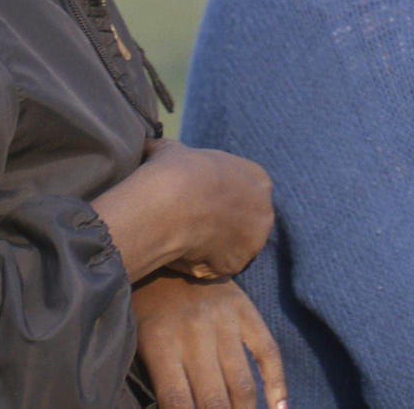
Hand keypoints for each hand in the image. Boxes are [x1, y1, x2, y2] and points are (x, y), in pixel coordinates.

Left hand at [133, 271, 287, 408]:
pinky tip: (278, 408)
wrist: (164, 237)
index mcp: (160, 341)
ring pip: (242, 386)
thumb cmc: (140, 294)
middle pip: (214, 402)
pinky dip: (276, 384)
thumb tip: (169, 402)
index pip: (177, 403)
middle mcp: (195, 333)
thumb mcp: (131, 328)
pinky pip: (267, 351)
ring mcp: (223, 321)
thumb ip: (148, 369)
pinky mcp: (243, 309)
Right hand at [141, 138, 272, 279]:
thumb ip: (173, 152)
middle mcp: (264, 210)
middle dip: (221, 222)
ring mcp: (254, 241)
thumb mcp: (172, 150)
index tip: (197, 198)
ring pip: (232, 245)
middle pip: (244, 220)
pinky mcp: (237, 266)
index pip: (243, 189)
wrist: (171, 204)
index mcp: (258, 178)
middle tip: (190, 221)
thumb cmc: (174, 171)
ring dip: (212, 245)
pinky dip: (200, 264)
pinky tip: (179, 253)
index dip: (219, 194)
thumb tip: (150, 145)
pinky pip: (216, 267)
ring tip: (182, 238)